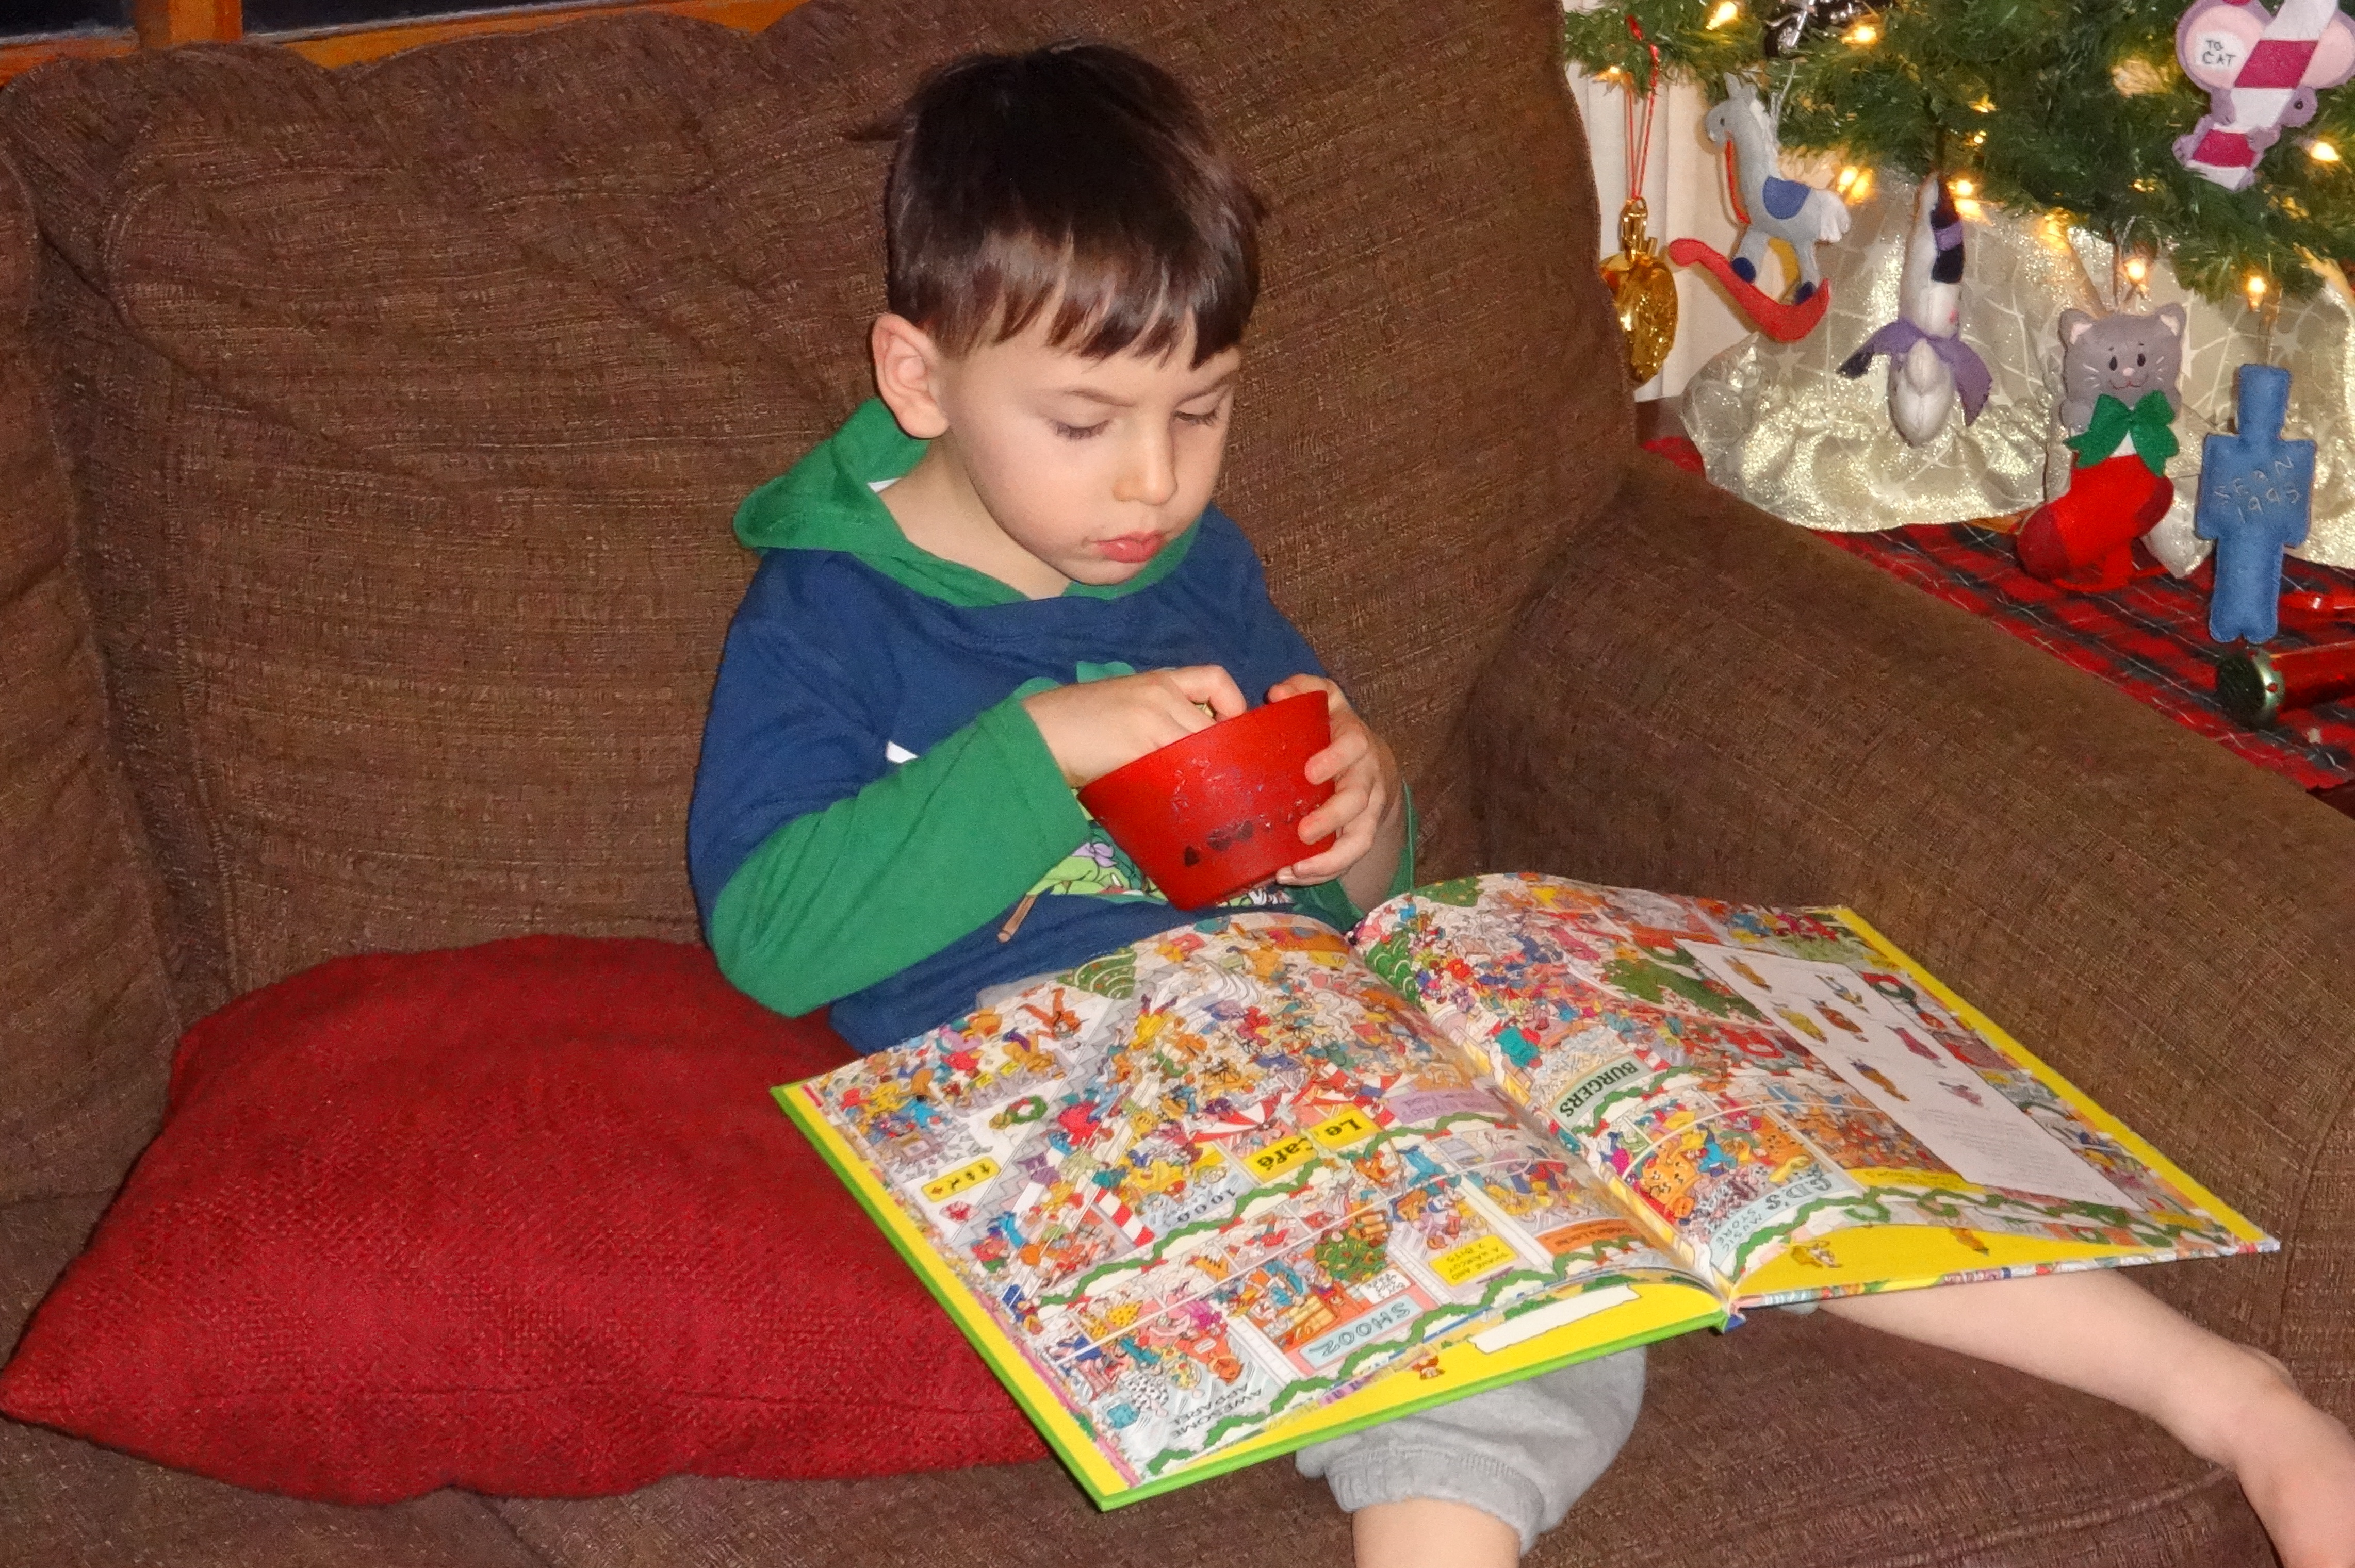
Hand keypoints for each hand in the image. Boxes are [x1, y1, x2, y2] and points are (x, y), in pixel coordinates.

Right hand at [1021, 665, 1247, 786]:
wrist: (1037, 734)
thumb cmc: (1074, 725)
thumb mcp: (1124, 708)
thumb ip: (1158, 720)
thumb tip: (1191, 755)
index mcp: (1158, 680)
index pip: (1215, 679)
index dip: (1233, 706)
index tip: (1229, 734)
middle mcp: (1161, 692)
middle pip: (1214, 723)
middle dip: (1224, 753)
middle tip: (1222, 782)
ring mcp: (1152, 717)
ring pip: (1202, 746)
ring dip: (1207, 774)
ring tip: (1203, 797)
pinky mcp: (1140, 744)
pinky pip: (1179, 766)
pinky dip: (1186, 784)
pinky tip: (1180, 801)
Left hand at [1268, 674, 1402, 892]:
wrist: (1372, 762)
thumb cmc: (1336, 731)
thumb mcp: (1327, 702)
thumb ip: (1305, 689)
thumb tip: (1277, 693)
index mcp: (1356, 744)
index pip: (1354, 748)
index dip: (1335, 759)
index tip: (1309, 771)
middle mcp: (1367, 779)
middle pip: (1359, 801)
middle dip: (1332, 818)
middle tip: (1303, 832)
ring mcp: (1367, 812)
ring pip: (1360, 839)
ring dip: (1330, 858)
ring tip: (1296, 868)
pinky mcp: (1360, 836)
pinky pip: (1348, 859)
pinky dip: (1323, 872)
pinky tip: (1293, 876)